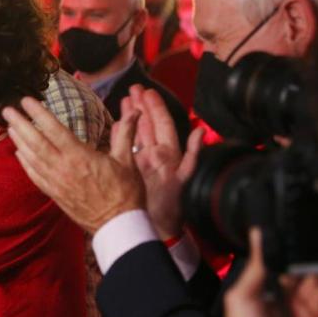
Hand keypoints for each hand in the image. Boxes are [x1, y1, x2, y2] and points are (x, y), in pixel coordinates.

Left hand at [2, 97, 144, 233]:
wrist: (118, 225)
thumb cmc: (126, 193)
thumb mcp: (127, 160)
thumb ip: (126, 133)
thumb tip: (135, 113)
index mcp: (80, 156)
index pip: (54, 129)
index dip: (38, 113)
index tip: (26, 100)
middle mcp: (63, 168)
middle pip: (35, 142)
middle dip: (20, 124)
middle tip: (7, 110)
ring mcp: (56, 183)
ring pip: (31, 159)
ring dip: (18, 141)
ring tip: (9, 127)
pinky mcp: (55, 195)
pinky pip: (35, 177)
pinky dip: (25, 164)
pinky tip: (19, 153)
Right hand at [121, 85, 203, 239]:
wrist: (156, 227)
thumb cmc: (173, 206)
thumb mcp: (185, 180)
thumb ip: (193, 155)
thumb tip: (201, 131)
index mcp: (169, 154)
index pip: (162, 124)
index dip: (155, 107)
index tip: (147, 92)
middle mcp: (155, 154)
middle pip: (148, 124)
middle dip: (141, 105)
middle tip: (133, 89)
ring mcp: (142, 161)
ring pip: (136, 133)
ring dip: (131, 116)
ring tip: (124, 100)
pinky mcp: (130, 170)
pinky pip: (124, 148)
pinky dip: (120, 135)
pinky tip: (115, 124)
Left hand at [225, 229, 317, 316]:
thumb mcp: (242, 297)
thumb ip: (255, 266)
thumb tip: (257, 234)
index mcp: (258, 285)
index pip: (273, 259)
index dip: (282, 245)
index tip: (290, 226)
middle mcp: (280, 292)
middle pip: (296, 264)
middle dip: (303, 251)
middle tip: (311, 235)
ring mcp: (300, 302)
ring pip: (314, 274)